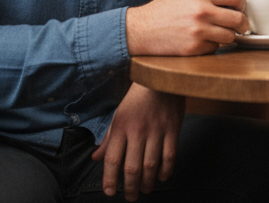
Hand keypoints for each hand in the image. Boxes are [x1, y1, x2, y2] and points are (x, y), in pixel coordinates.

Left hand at [92, 83, 183, 199]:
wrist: (161, 77)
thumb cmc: (137, 98)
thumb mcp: (118, 115)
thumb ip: (108, 139)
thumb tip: (96, 158)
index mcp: (121, 127)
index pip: (112, 159)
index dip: (110, 179)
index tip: (109, 192)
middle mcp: (137, 131)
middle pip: (132, 167)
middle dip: (130, 187)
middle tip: (131, 197)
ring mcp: (156, 130)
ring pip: (151, 165)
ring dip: (148, 182)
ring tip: (146, 190)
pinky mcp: (172, 129)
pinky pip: (170, 155)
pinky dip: (166, 170)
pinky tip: (162, 177)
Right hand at [126, 0, 247, 55]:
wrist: (141, 30)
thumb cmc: (165, 9)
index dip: (241, 3)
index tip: (240, 8)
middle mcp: (202, 11)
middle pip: (238, 19)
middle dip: (242, 23)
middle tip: (240, 25)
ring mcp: (198, 31)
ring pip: (230, 36)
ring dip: (227, 35)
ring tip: (217, 32)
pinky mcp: (194, 48)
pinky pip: (215, 48)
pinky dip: (212, 45)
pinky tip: (200, 39)